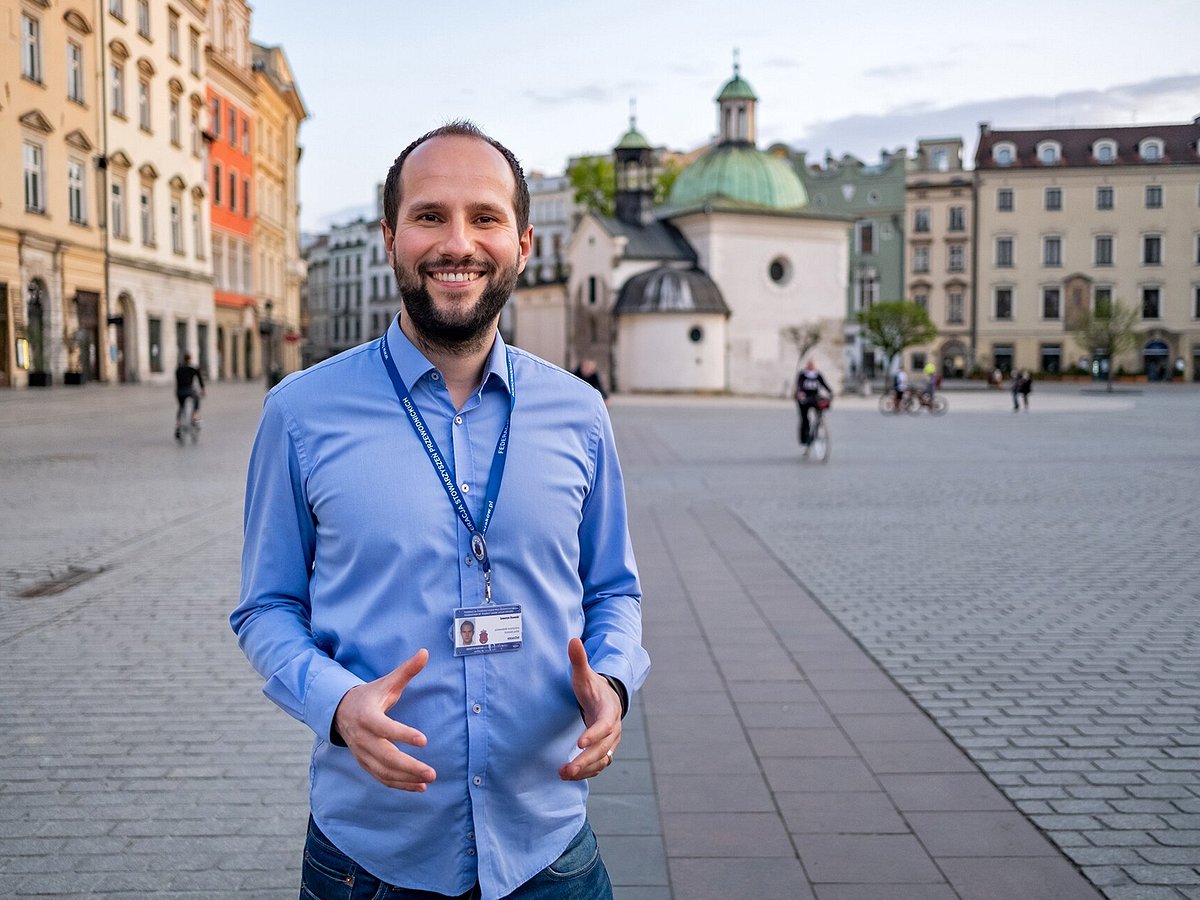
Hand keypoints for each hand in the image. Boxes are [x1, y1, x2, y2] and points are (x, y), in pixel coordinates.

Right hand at [333, 649, 436, 790]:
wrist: (340, 712)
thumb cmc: (370, 696)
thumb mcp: (386, 682)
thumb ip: (406, 671)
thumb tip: (425, 652)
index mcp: (367, 717)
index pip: (385, 728)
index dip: (403, 735)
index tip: (424, 740)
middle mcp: (363, 738)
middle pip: (385, 756)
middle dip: (409, 767)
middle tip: (432, 772)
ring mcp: (362, 754)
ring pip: (384, 771)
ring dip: (406, 778)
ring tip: (428, 780)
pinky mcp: (365, 763)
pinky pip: (381, 778)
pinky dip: (399, 785)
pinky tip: (419, 787)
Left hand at [559, 638, 621, 780]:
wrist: (607, 698)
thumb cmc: (593, 687)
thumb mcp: (584, 675)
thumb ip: (579, 660)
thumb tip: (573, 640)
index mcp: (609, 710)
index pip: (604, 725)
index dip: (594, 734)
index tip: (579, 742)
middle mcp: (613, 729)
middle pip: (603, 749)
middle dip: (585, 760)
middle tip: (567, 768)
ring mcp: (611, 742)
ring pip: (602, 760)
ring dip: (585, 769)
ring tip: (563, 774)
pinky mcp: (605, 750)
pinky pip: (599, 765)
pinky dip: (587, 772)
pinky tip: (569, 775)